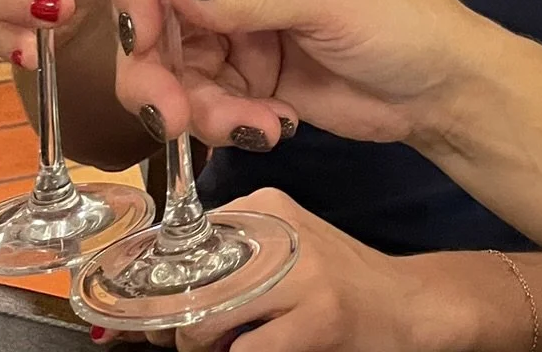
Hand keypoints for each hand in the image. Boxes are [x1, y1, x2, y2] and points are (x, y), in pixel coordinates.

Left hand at [93, 191, 508, 351]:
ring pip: (203, 323)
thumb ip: (225, 261)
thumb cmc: (334, 283)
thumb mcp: (281, 251)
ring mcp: (301, 274)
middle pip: (182, 288)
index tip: (133, 318)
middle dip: (168, 329)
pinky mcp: (318, 318)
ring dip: (197, 350)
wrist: (409, 303)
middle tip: (179, 344)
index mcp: (266, 204)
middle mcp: (279, 229)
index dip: (148, 289)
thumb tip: (142, 306)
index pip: (179, 244)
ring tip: (224, 347)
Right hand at [111, 0, 474, 151]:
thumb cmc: (405, 23)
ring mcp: (242, 28)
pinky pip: (203, 99)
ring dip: (196, 105)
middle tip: (172, 114)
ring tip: (251, 127)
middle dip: (156, 65)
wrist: (443, 92)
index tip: (142, 34)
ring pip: (172, 63)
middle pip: (158, 8)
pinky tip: (271, 128)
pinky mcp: (247, 78)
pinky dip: (224, 122)